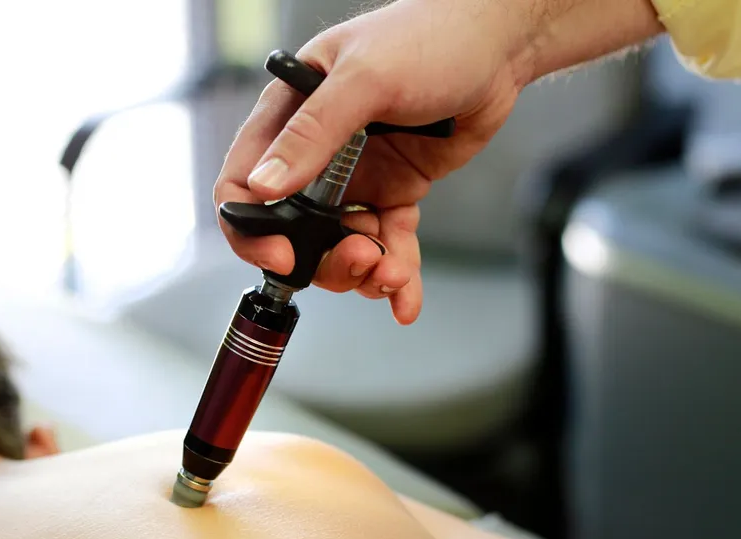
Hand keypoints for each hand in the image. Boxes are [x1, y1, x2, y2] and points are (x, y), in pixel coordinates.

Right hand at [214, 0, 531, 323]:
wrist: (498, 45)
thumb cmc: (429, 36)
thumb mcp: (364, 79)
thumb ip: (312, 133)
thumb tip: (263, 185)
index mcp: (289, 116)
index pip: (243, 184)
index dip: (252, 230)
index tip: (282, 257)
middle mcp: (315, 154)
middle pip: (294, 232)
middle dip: (323, 261)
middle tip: (360, 260)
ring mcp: (356, 177)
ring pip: (340, 246)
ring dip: (364, 271)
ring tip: (393, 273)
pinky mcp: (395, 192)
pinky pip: (388, 243)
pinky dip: (397, 274)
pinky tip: (406, 299)